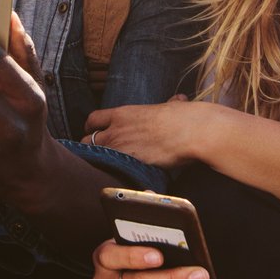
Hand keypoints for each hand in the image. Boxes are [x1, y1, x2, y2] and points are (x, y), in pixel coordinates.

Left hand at [83, 97, 216, 171]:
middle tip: (98, 154)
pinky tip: (118, 178)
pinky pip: (111, 171)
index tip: (94, 132)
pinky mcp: (130, 165)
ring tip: (105, 168)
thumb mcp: (171, 106)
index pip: (93, 119)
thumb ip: (169, 105)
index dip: (91, 127)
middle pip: (88, 141)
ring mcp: (121, 149)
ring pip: (95, 158)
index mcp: (123, 114)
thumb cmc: (184, 117)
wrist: (192, 132)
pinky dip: (113, 174)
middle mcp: (116, 130)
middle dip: (90, 147)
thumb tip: (178, 100)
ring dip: (99, 162)